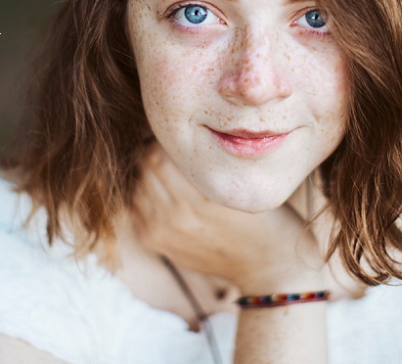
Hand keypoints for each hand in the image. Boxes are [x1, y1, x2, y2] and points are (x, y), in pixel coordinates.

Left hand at [131, 141, 323, 293]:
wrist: (265, 264)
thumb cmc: (263, 215)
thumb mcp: (243, 184)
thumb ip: (210, 164)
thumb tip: (181, 136)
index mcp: (201, 198)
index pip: (157, 155)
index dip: (162, 140)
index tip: (176, 137)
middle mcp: (178, 216)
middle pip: (144, 169)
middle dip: (152, 153)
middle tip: (169, 150)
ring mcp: (164, 232)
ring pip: (137, 187)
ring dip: (147, 175)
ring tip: (169, 173)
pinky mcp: (156, 243)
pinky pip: (136, 209)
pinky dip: (144, 197)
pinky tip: (165, 194)